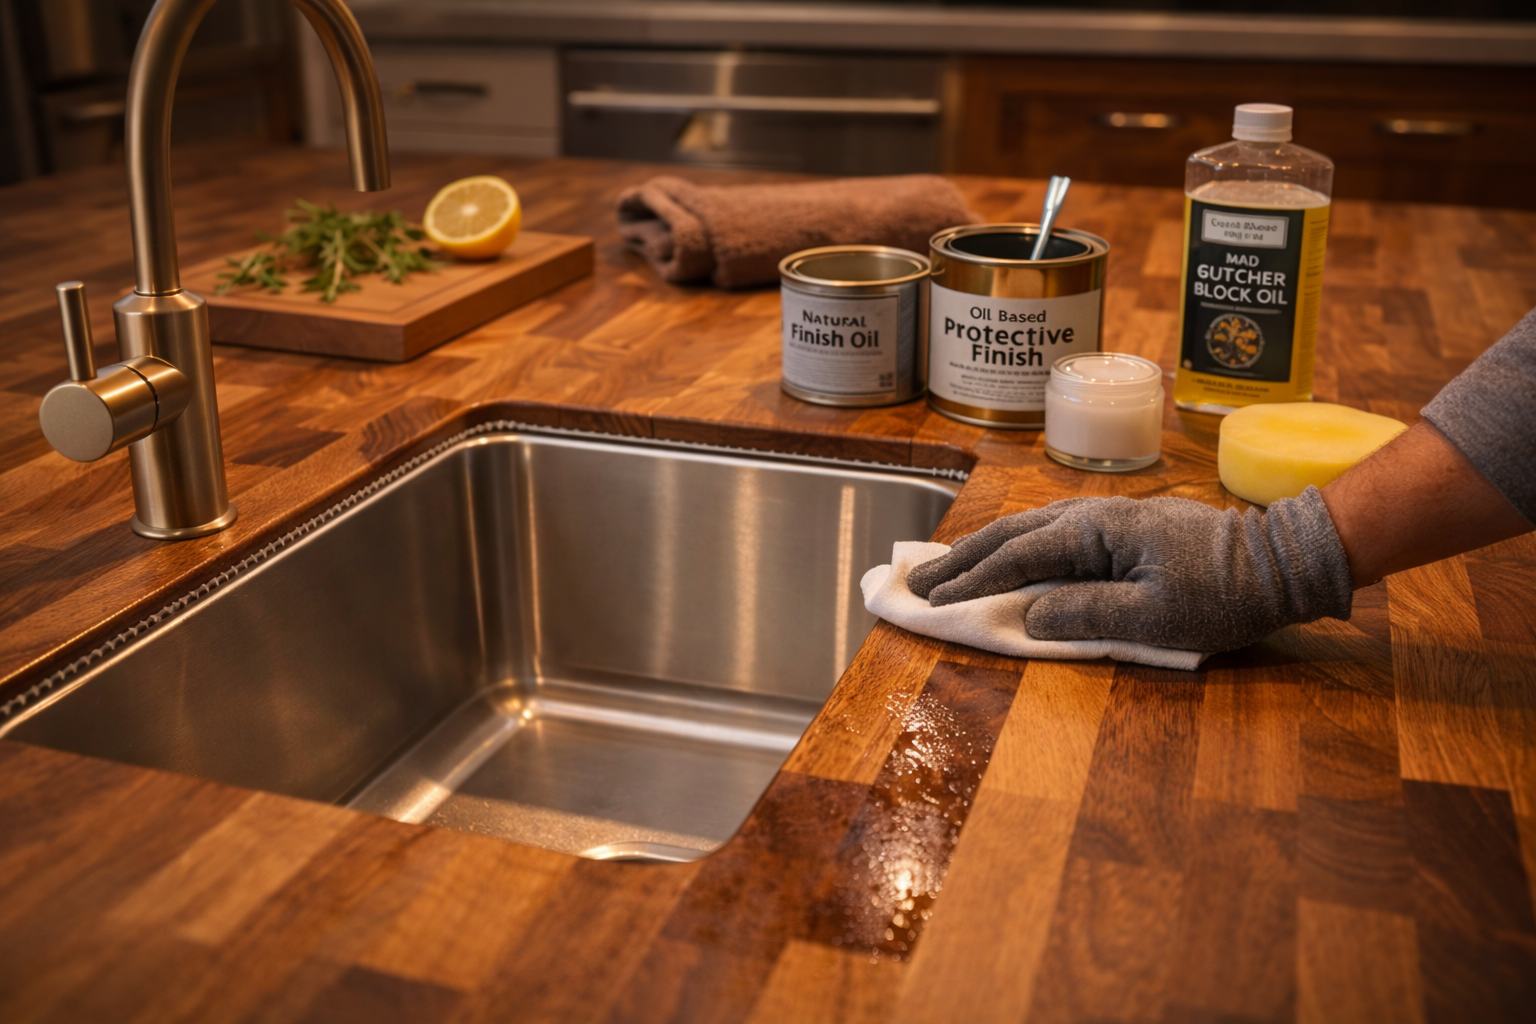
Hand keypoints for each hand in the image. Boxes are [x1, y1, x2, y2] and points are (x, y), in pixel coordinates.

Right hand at [907, 488, 1353, 651]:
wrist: (1279, 560)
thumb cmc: (1222, 594)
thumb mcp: (1154, 617)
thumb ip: (1085, 615)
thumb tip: (1028, 617)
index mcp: (1095, 532)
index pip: (1016, 557)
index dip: (969, 581)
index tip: (929, 602)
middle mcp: (1092, 514)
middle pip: (1011, 534)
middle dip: (961, 561)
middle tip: (917, 583)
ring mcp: (1106, 517)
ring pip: (1028, 528)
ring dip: (983, 549)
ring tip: (946, 567)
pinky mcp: (1120, 527)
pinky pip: (1050, 533)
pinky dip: (1015, 545)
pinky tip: (1006, 554)